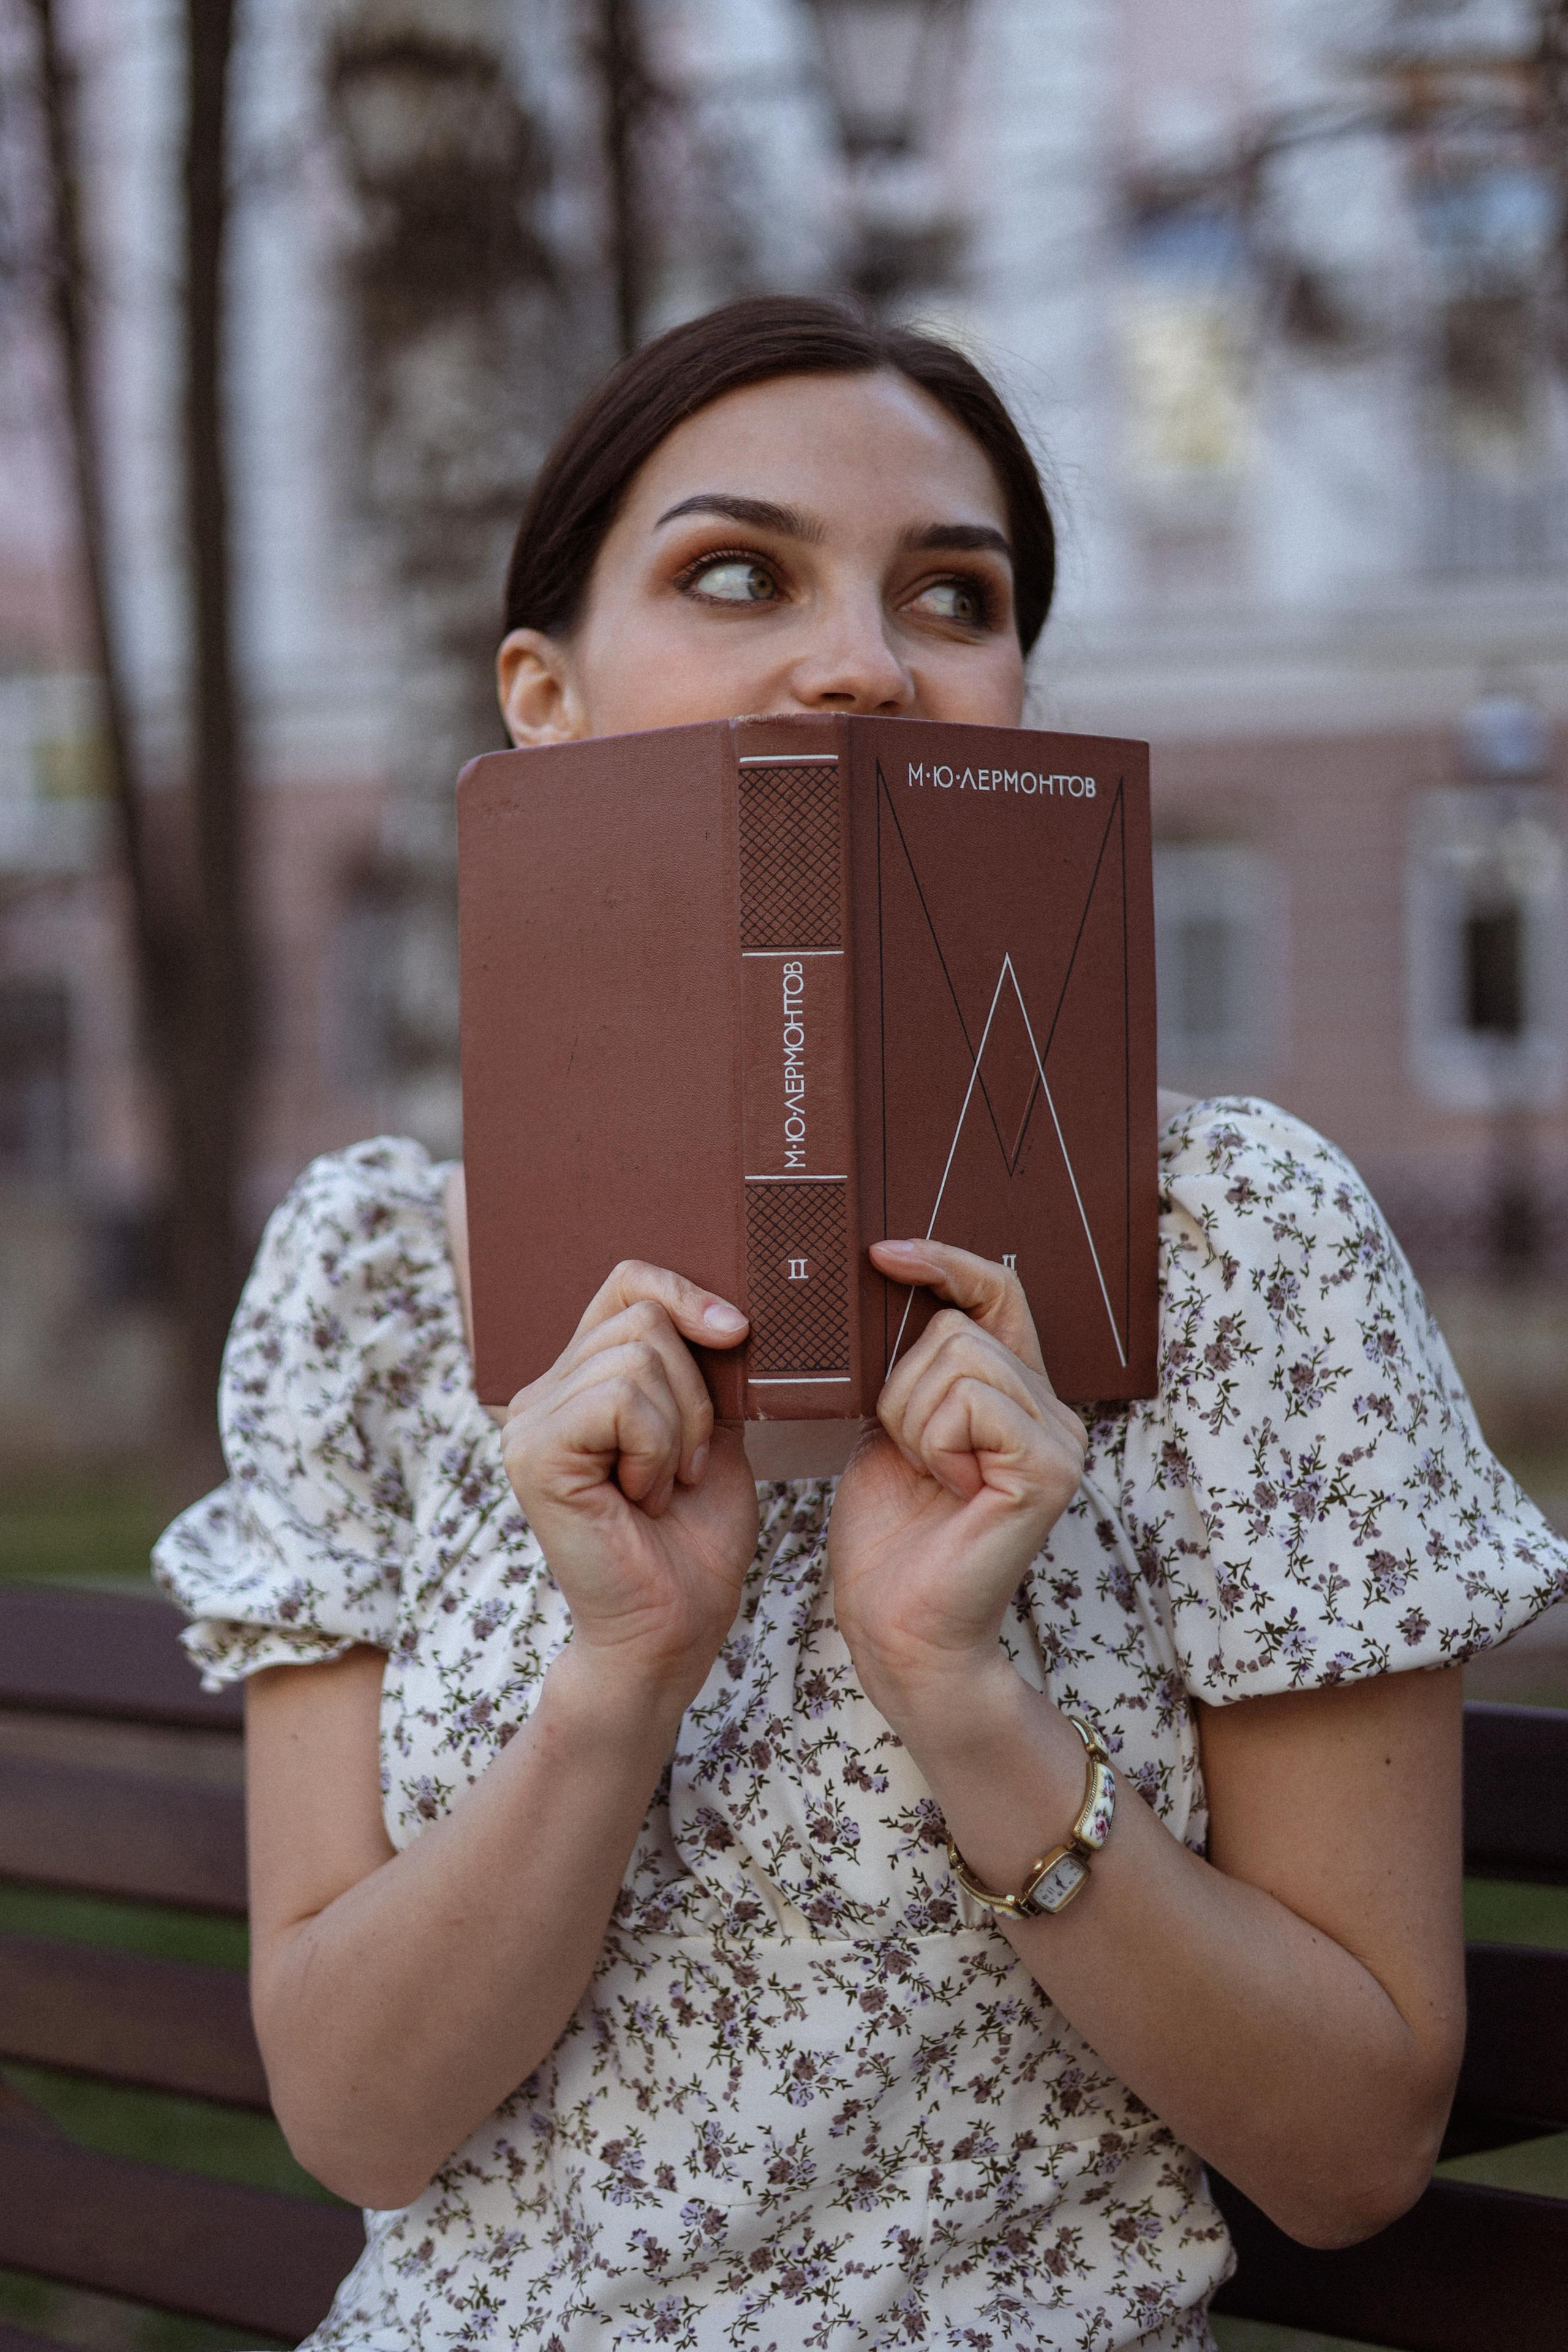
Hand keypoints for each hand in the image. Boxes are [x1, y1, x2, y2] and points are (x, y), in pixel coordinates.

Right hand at [501, 1263, 758, 1703]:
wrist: (673, 1627)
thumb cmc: (694, 1538)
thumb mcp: (710, 1429)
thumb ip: (701, 1366)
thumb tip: (723, 1304)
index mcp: (580, 1381)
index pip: (625, 1283)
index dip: (684, 1292)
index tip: (736, 1334)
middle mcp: (542, 1393)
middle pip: (642, 1318)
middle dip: (694, 1393)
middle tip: (684, 1467)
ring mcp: (529, 1421)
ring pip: (636, 1356)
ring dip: (677, 1428)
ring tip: (662, 1487)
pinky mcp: (533, 1452)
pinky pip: (620, 1400)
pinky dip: (654, 1447)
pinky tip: (642, 1496)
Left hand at [827, 1240, 1085, 1731]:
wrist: (900, 1632)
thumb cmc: (889, 1539)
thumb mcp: (891, 1429)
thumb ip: (912, 1370)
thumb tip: (887, 1289)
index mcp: (1017, 1396)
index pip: (998, 1291)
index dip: (945, 1261)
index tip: (881, 1255)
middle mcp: (1051, 1412)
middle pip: (957, 1328)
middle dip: (901, 1387)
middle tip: (907, 1456)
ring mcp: (1058, 1440)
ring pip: (958, 1360)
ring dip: (911, 1419)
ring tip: (927, 1477)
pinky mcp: (1048, 1470)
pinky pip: (972, 1404)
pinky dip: (934, 1443)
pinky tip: (946, 1490)